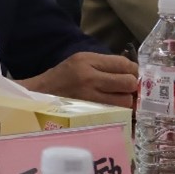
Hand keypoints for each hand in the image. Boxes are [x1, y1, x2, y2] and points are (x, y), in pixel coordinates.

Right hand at [17, 52, 137, 107]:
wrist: (40, 95)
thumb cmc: (62, 76)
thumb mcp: (80, 61)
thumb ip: (103, 63)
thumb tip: (129, 69)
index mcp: (87, 60)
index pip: (123, 64)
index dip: (133, 70)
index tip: (133, 74)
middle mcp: (89, 77)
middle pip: (128, 82)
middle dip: (132, 86)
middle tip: (128, 88)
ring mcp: (90, 97)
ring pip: (125, 101)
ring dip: (127, 100)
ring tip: (120, 99)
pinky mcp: (90, 113)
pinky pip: (116, 113)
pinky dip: (120, 111)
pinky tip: (116, 109)